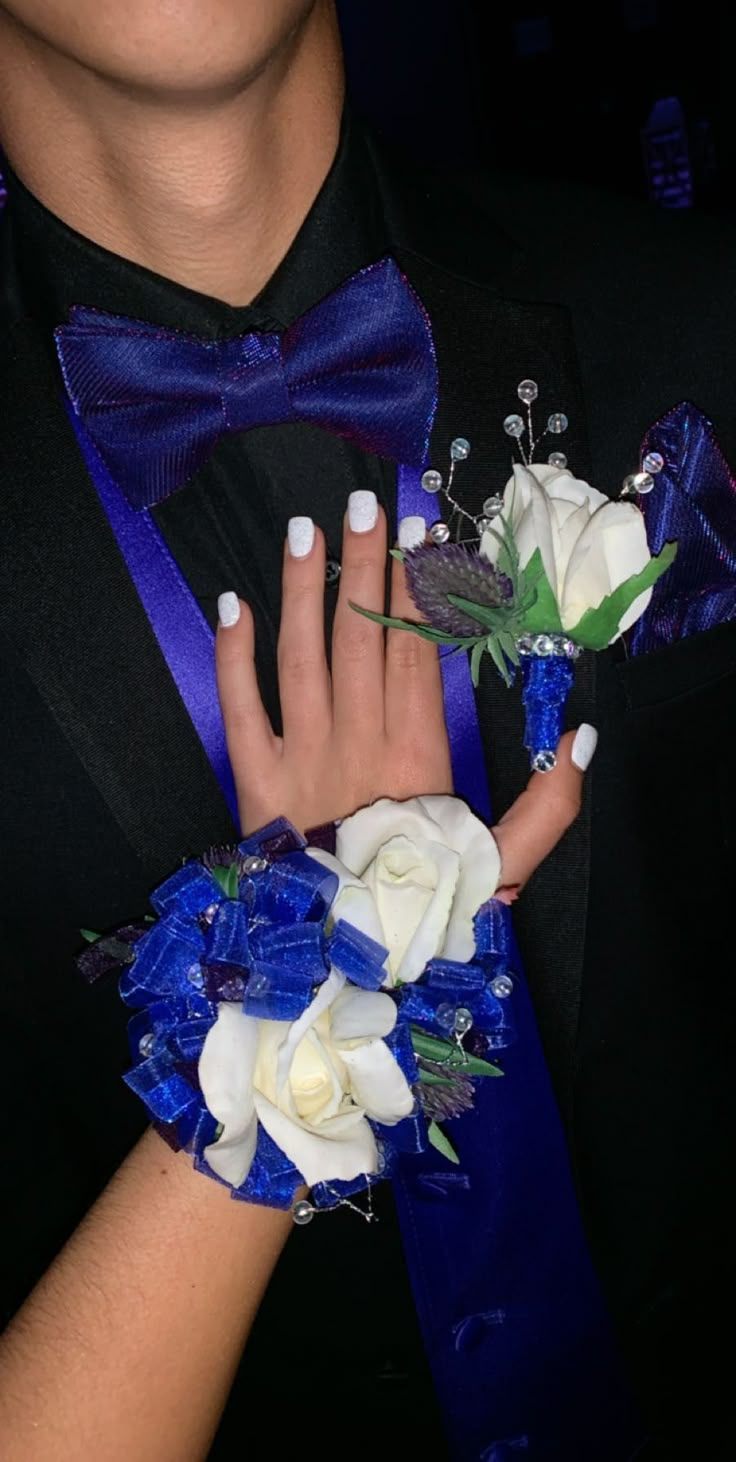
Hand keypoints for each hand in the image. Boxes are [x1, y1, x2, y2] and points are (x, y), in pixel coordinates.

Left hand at [215, 493, 596, 889]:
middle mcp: (356, 742)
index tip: (417, 538)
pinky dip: (232, 656)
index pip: (416, 654)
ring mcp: (300, 756)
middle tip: (363, 505)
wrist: (341, 958)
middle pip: (360, 638)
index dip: (417, 593)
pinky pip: (238, 706)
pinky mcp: (253, 779)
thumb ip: (550, 808)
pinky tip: (233, 604)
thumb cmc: (422, 904)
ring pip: (300, 656)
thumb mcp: (502, 866)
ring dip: (303, 591)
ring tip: (308, 531)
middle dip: (363, 567)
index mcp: (416, 756)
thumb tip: (584, 740)